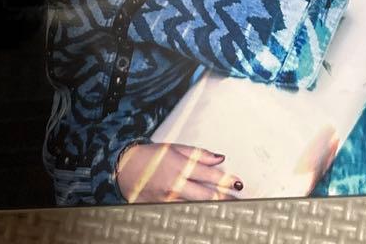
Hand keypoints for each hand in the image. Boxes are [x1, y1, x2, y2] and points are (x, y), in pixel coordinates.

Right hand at [116, 142, 243, 202]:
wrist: (125, 168)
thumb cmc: (151, 156)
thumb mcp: (175, 149)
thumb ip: (199, 154)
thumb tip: (220, 158)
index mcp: (180, 166)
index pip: (209, 175)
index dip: (225, 180)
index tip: (238, 183)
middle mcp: (176, 184)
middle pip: (206, 195)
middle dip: (224, 198)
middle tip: (240, 201)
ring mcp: (169, 199)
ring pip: (195, 206)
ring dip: (212, 207)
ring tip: (227, 209)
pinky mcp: (162, 208)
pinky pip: (182, 212)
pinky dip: (194, 213)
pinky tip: (205, 216)